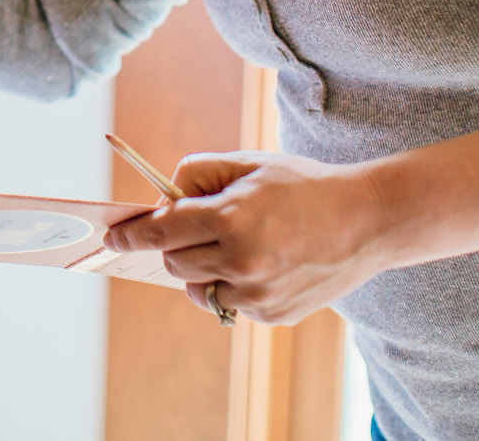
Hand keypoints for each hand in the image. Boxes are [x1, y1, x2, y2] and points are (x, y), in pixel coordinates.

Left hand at [103, 151, 393, 324]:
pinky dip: (233, 287)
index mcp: (231, 218)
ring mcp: (259, 294)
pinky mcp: (274, 315)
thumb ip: (195, 176)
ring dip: (202, 271)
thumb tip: (159, 203)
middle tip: (199, 228)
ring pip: (198, 290)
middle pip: (175, 263)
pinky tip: (263, 264)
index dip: (130, 236)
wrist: (367, 220)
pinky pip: (231, 304)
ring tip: (234, 247)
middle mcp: (242, 261)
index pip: (159, 233)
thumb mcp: (247, 164)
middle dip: (176, 246)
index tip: (111, 238)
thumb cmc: (301, 185)